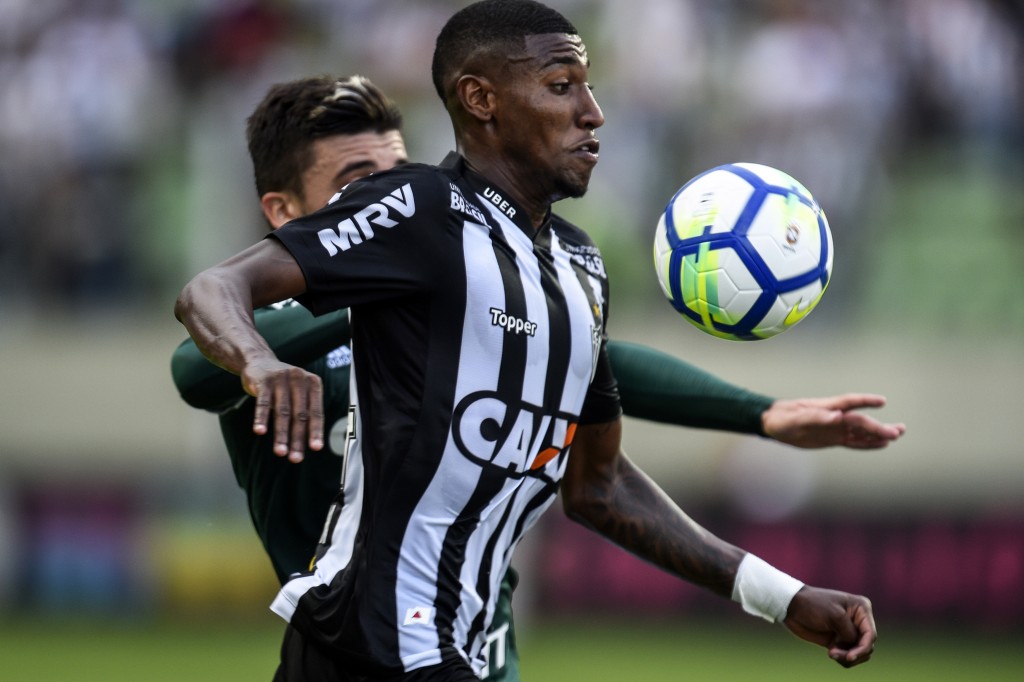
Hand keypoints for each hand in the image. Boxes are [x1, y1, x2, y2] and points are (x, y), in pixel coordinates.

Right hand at [242, 357, 324, 462]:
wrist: (259, 361)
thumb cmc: (283, 384)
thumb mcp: (298, 392)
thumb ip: (304, 412)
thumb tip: (309, 444)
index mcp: (314, 384)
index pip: (316, 412)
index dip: (315, 431)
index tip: (315, 448)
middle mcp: (300, 379)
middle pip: (300, 415)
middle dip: (297, 439)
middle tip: (295, 458)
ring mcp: (282, 378)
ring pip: (282, 411)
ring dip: (281, 434)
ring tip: (280, 452)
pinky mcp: (264, 380)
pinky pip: (263, 403)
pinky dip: (262, 418)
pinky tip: (260, 431)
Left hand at [761, 394, 905, 448]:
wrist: (773, 424)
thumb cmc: (782, 417)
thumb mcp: (795, 418)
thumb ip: (816, 417)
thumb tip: (837, 417)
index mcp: (827, 408)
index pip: (849, 403)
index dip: (865, 401)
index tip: (882, 401)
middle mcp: (835, 417)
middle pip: (860, 421)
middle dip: (878, 427)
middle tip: (898, 432)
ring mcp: (835, 428)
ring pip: (861, 431)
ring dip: (878, 433)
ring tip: (898, 434)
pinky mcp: (833, 439)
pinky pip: (853, 442)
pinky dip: (867, 444)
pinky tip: (882, 444)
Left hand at [782, 586, 875, 667]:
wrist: (791, 607)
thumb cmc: (812, 605)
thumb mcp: (834, 615)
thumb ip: (849, 633)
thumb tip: (856, 647)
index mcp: (861, 609)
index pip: (870, 634)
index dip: (863, 648)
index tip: (850, 656)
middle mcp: (858, 620)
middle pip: (866, 646)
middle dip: (854, 653)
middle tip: (833, 653)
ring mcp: (848, 631)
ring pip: (859, 653)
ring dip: (847, 657)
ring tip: (831, 653)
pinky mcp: (838, 640)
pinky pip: (848, 656)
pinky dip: (842, 658)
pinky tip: (830, 653)